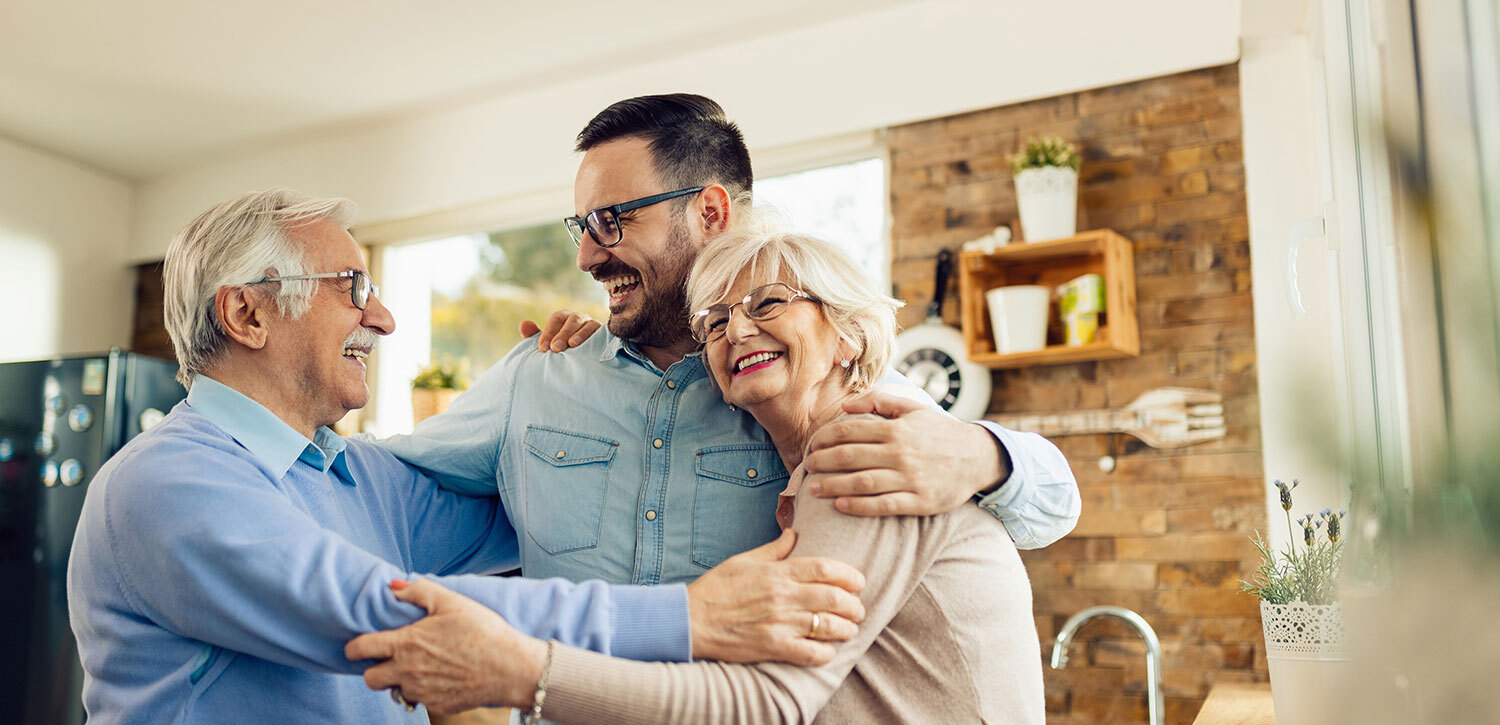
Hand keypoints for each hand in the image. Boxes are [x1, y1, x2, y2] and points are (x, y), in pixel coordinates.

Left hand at [346, 580, 546, 714]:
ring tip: (422, 666)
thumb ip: (418, 591)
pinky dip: (424, 690)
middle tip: (391, 658)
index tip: (359, 645)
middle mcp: (407, 672)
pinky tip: (442, 676)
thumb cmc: (483, 631)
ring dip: (400, 680)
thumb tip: (393, 587)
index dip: (354, 647)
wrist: (511, 668)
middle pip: (370, 678)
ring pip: (394, 691)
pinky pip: (418, 700)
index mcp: (406, 644)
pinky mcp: (436, 705)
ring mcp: (421, 692)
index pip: (360, 649)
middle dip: (374, 668)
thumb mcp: (452, 602)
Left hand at [518, 309, 600, 351]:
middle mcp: (580, 319)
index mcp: (564, 318)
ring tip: (572, 346)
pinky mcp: (605, 335)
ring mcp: (594, 326)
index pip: (556, 319)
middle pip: (573, 320)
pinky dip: (597, 339)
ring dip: (580, 335)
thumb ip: (534, 336)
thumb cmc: (561, 352)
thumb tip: (523, 324)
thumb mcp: (547, 345)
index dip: (548, 332)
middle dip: (563, 333)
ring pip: (589, 325)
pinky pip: (603, 334)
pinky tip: (592, 349)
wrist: (581, 363)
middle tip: (555, 348)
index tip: (542, 348)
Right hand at [687, 529, 865, 665]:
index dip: (849, 575)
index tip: (858, 582)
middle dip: (853, 605)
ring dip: (845, 629)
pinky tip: (827, 650)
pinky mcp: (772, 646)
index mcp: (777, 572)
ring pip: (828, 626)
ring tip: (848, 629)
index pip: (825, 569)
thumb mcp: (743, 560)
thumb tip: (794, 533)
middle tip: (857, 609)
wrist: (690, 620)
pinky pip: (810, 652)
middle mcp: (782, 596)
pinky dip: (825, 653)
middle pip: (834, 598)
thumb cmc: (716, 589)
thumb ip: (773, 550)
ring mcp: (779, 623)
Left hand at [803, 390, 1007, 516]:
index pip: (851, 431)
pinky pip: (883, 505)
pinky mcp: (919, 502)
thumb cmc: (940, 432)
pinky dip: (859, 506)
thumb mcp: (914, 408)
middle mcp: (900, 453)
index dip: (826, 437)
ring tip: (813, 489)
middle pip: (850, 457)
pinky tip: (840, 506)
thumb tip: (847, 405)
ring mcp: (910, 479)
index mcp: (897, 429)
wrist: (978, 458)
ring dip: (833, 485)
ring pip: (862, 482)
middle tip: (807, 466)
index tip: (812, 444)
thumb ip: (881, 401)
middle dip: (822, 461)